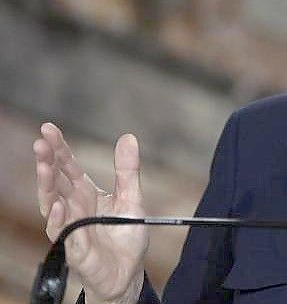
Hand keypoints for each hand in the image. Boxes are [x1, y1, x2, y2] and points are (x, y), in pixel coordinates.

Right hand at [34, 123, 147, 303]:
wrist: (129, 272)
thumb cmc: (126, 236)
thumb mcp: (132, 198)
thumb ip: (127, 170)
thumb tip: (128, 137)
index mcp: (86, 193)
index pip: (68, 166)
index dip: (59, 148)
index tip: (48, 128)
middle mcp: (73, 207)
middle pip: (55, 180)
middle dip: (47, 161)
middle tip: (41, 141)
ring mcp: (70, 226)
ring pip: (51, 203)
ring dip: (46, 184)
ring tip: (44, 165)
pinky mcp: (74, 247)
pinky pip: (63, 232)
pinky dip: (59, 218)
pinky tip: (59, 205)